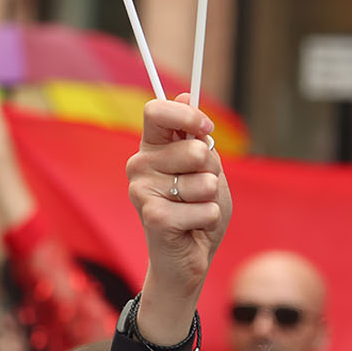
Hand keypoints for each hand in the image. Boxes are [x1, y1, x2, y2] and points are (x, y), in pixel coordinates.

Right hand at [127, 96, 228, 300]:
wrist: (187, 258)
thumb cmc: (196, 209)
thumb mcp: (205, 168)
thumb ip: (196, 136)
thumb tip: (185, 92)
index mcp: (151, 148)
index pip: (156, 111)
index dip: (187, 115)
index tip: (206, 130)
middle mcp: (139, 166)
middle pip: (194, 148)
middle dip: (212, 170)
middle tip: (200, 189)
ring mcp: (141, 191)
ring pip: (204, 181)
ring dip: (211, 199)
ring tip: (195, 210)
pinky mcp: (152, 217)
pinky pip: (205, 209)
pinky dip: (209, 220)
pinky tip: (192, 228)